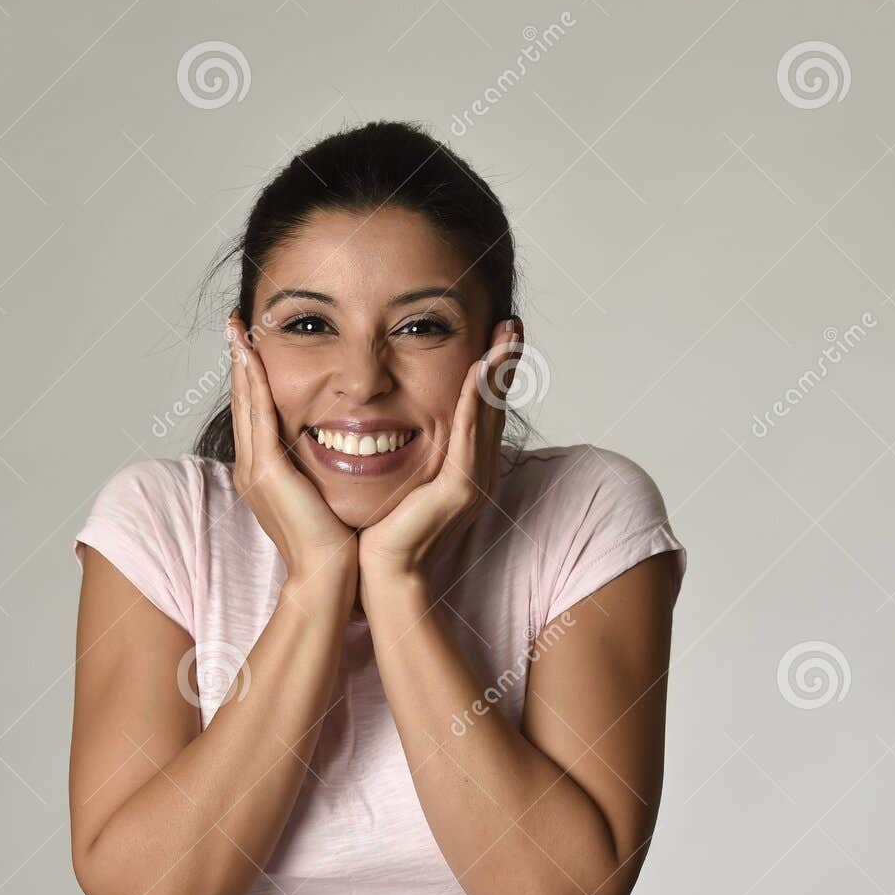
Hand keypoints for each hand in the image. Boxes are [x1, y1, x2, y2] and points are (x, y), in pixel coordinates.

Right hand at [227, 311, 358, 586]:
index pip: (255, 413)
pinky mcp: (266, 471)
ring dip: (241, 361)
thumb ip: (321, 471)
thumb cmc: (334, 542)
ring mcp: (254, 469)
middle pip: (242, 401)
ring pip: (245, 402)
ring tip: (238, 328)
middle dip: (238, 360)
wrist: (328, 577)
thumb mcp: (323, 495)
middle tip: (236, 323)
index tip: (251, 345)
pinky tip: (252, 356)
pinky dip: (254, 383)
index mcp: (264, 472)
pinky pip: (258, 415)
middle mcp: (252, 467)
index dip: (250, 377)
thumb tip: (339, 449)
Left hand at [357, 317, 516, 598]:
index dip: (494, 373)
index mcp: (468, 469)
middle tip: (512, 322)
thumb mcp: (403, 477)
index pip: (483, 410)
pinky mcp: (461, 489)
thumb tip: (393, 420)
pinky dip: (472, 401)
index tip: (498, 335)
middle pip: (495, 406)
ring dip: (497, 372)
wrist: (382, 571)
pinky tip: (477, 372)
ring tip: (505, 335)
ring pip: (488, 415)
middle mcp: (479, 472)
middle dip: (505, 363)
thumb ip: (411, 450)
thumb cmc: (384, 528)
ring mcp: (474, 481)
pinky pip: (468, 436)